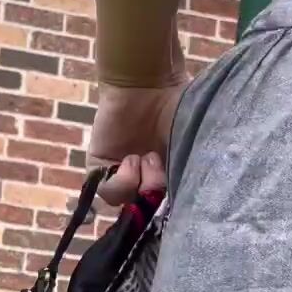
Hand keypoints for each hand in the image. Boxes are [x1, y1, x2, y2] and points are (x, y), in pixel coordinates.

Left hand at [86, 77, 190, 205]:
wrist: (153, 82)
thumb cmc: (180, 109)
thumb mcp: (193, 146)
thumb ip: (192, 174)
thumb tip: (193, 203)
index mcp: (166, 175)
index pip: (161, 207)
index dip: (169, 209)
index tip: (177, 195)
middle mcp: (143, 176)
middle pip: (143, 208)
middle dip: (155, 193)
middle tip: (161, 163)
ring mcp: (120, 171)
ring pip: (124, 202)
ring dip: (139, 185)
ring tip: (148, 157)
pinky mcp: (99, 163)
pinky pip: (104, 189)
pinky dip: (121, 181)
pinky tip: (132, 159)